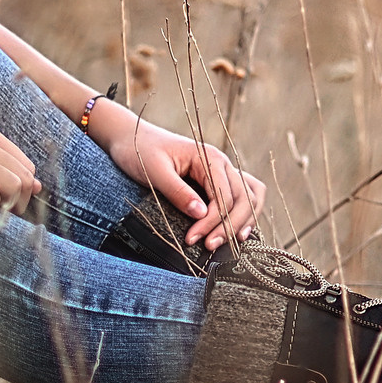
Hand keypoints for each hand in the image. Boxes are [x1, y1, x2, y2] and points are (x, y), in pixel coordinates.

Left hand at [98, 105, 264, 249]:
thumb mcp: (155, 171)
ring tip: (234, 242)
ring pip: (250, 196)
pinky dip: (246, 211)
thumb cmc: (141, 151)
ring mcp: (222, 170)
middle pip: (243, 198)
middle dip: (230, 225)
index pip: (224, 196)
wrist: (131, 136)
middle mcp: (221, 163)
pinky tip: (239, 228)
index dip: (212, 221)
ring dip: (245, 220)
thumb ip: (178, 191)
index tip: (193, 240)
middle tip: (210, 246)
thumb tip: (201, 213)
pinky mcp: (217, 178)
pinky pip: (244, 193)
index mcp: (209, 157)